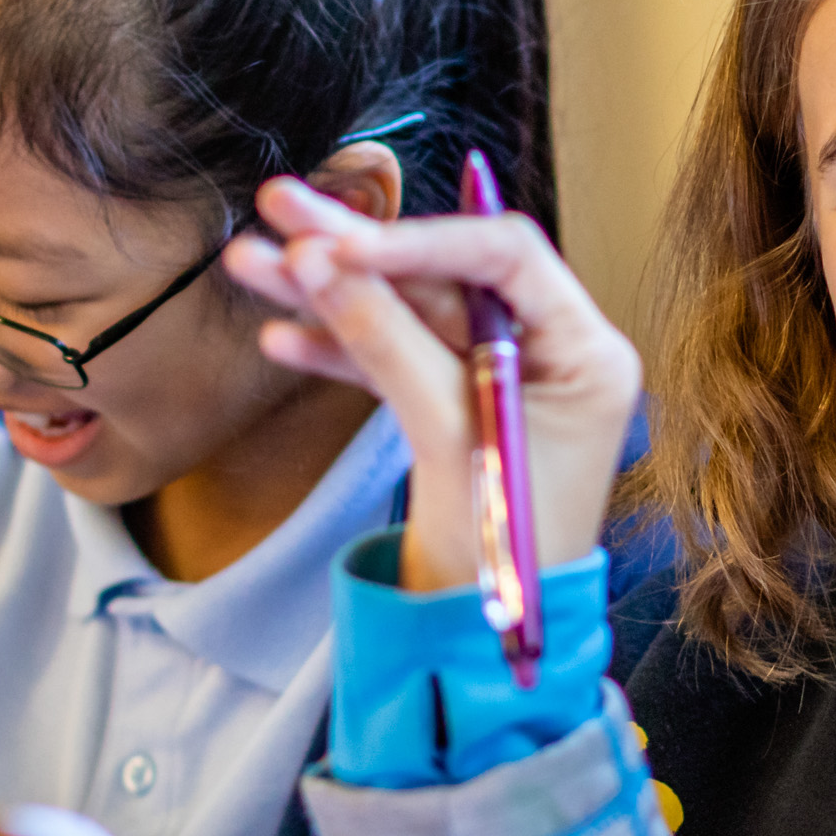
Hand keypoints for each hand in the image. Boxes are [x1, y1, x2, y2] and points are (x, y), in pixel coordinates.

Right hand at [224, 179, 642, 591]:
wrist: (483, 630)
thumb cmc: (500, 546)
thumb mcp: (449, 437)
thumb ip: (389, 344)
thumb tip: (322, 264)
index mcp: (586, 351)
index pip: (507, 256)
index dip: (421, 237)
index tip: (342, 238)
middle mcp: (551, 350)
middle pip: (449, 274)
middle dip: (360, 246)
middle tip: (281, 205)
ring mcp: (502, 375)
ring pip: (411, 311)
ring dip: (329, 291)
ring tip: (249, 262)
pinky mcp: (458, 401)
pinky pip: (398, 356)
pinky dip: (340, 347)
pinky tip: (281, 336)